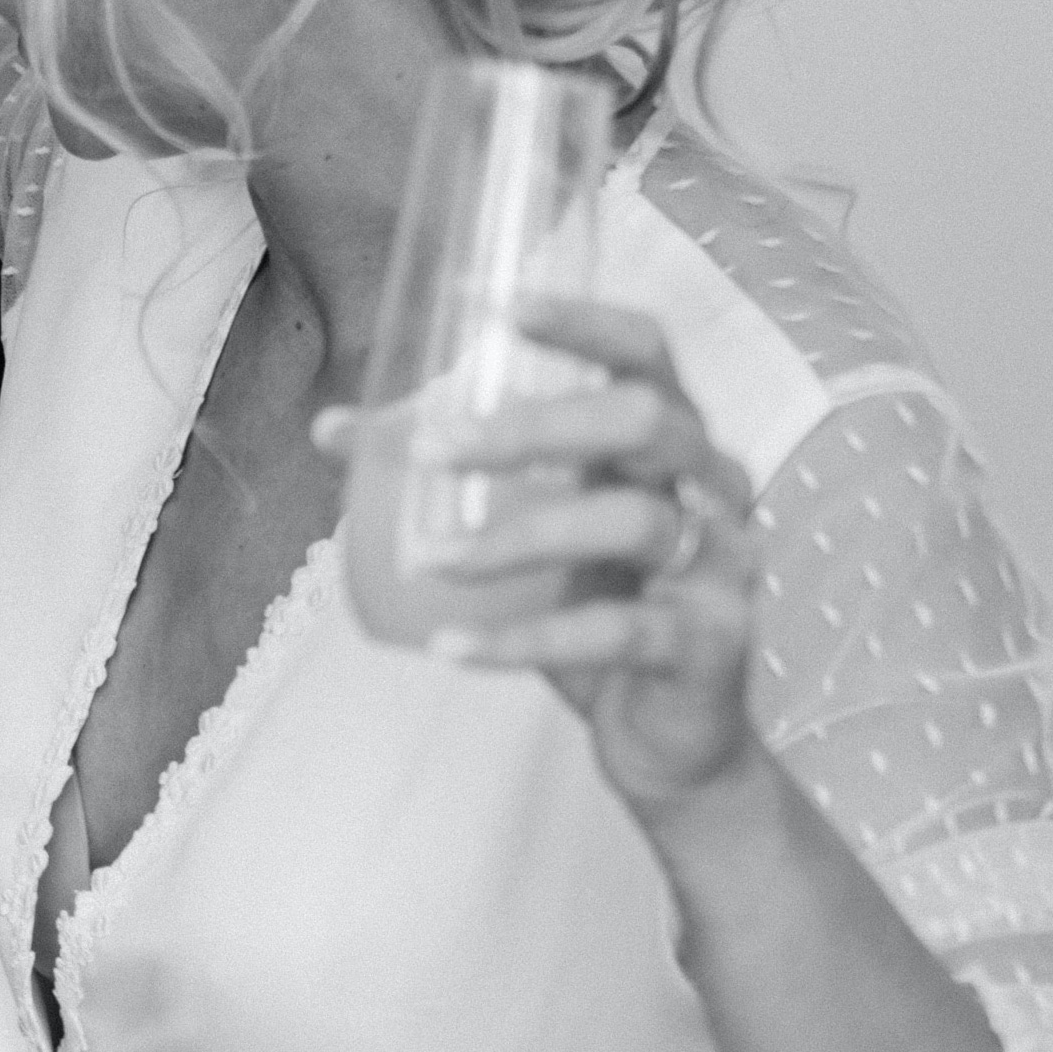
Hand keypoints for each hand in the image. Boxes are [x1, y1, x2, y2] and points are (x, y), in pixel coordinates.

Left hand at [417, 299, 759, 819]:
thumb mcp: (529, 533)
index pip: (645, 351)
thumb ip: (452, 480)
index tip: (494, 309)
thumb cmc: (599, 610)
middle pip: (642, 419)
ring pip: (631, 521)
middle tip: (433, 450)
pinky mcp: (708, 644)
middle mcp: (713, 486)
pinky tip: (451, 648)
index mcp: (671, 441)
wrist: (670, 742)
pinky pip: (613, 632)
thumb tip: (331, 428)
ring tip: (432, 561)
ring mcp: (721, 564)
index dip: (581, 322)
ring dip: (516, 537)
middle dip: (533, 427)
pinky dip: (523, 641)